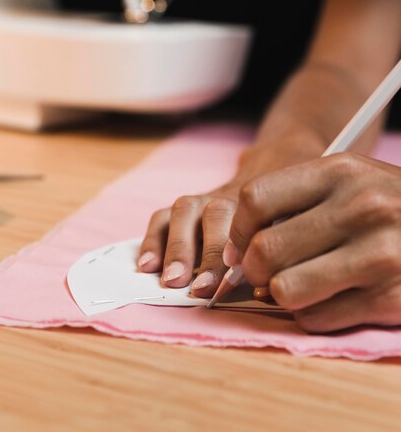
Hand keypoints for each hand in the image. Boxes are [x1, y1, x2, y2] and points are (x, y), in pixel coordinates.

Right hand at [138, 129, 325, 297]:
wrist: (279, 161)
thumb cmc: (292, 205)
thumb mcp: (302, 217)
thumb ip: (288, 242)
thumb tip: (275, 279)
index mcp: (265, 201)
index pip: (250, 221)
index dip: (239, 249)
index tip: (233, 277)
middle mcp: (232, 197)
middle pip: (216, 214)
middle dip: (206, 252)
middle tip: (199, 287)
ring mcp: (206, 198)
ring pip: (186, 210)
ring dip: (177, 246)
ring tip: (170, 278)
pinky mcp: (188, 205)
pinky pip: (164, 216)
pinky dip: (153, 239)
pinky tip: (147, 265)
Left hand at [224, 153, 400, 331]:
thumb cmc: (388, 205)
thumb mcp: (349, 181)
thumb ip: (294, 202)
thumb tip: (237, 249)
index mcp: (341, 171)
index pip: (257, 198)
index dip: (238, 227)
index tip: (241, 243)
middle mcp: (361, 208)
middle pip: (265, 250)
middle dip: (253, 270)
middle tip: (262, 273)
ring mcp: (379, 255)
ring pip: (285, 290)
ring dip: (282, 294)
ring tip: (296, 284)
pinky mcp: (391, 298)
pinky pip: (316, 318)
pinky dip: (312, 314)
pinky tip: (330, 298)